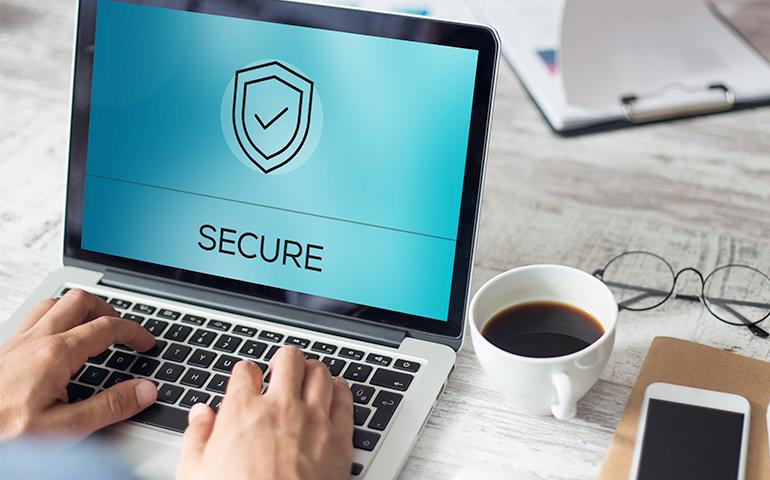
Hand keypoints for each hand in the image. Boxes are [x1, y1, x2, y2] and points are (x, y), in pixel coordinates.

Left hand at [0, 289, 156, 439]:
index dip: (134, 332)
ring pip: (53, 304)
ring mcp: (16, 343)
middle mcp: (35, 340)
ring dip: (78, 309)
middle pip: (80, 301)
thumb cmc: (3, 434)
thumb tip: (144, 391)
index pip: (107, 327)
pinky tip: (56, 343)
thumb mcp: (64, 430)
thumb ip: (109, 407)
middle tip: (121, 330)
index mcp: (56, 354)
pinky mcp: (3, 352)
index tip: (146, 343)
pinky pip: (33, 319)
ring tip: (92, 327)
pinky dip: (54, 320)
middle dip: (108, 310)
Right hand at [178, 346, 353, 479]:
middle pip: (288, 359)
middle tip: (281, 368)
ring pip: (320, 373)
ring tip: (308, 375)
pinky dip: (341, 390)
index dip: (245, 372)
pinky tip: (336, 390)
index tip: (247, 379)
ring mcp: (313, 420)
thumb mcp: (196, 473)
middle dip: (283, 359)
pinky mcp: (339, 438)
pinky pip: (345, 400)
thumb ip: (196, 437)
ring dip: (313, 370)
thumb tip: (199, 415)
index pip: (245, 370)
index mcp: (243, 411)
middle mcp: (281, 408)